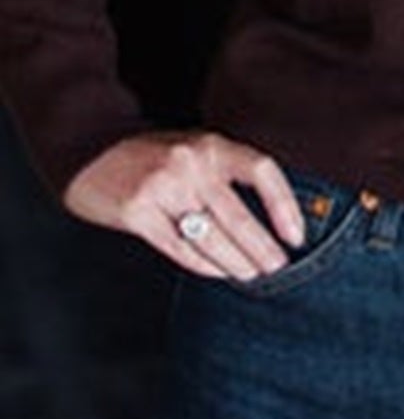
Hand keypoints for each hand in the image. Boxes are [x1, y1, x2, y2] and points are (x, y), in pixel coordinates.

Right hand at [62, 129, 306, 280]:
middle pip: (238, 215)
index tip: (296, 236)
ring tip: (251, 274)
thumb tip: (273, 219)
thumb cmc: (156, 157)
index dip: (284, 205)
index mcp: (212, 144)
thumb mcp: (196, 151)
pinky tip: (218, 272)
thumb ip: (227, 174)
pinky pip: (179, 248)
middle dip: (262, 248)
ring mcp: (162, 187)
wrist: (92, 153)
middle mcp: (190, 163)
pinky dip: (203, 265)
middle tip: (277, 267)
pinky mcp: (137, 213)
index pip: (262, 171)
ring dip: (235, 262)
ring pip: (210, 238)